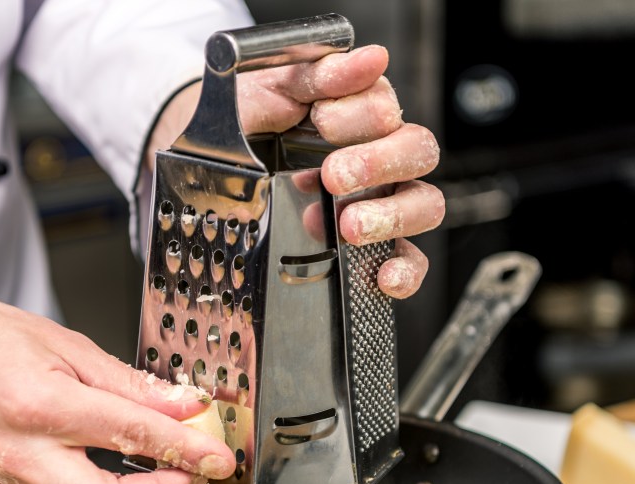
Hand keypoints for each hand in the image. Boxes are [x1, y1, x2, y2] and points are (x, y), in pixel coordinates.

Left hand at [237, 45, 443, 298]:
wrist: (210, 164)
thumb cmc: (250, 121)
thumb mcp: (272, 89)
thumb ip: (319, 75)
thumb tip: (371, 58)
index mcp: (360, 114)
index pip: (388, 108)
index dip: (359, 115)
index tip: (321, 120)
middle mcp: (380, 158)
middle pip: (418, 152)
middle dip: (379, 163)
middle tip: (333, 175)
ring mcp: (381, 204)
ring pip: (424, 204)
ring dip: (393, 216)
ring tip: (349, 226)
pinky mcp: (375, 248)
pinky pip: (410, 261)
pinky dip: (404, 271)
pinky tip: (383, 275)